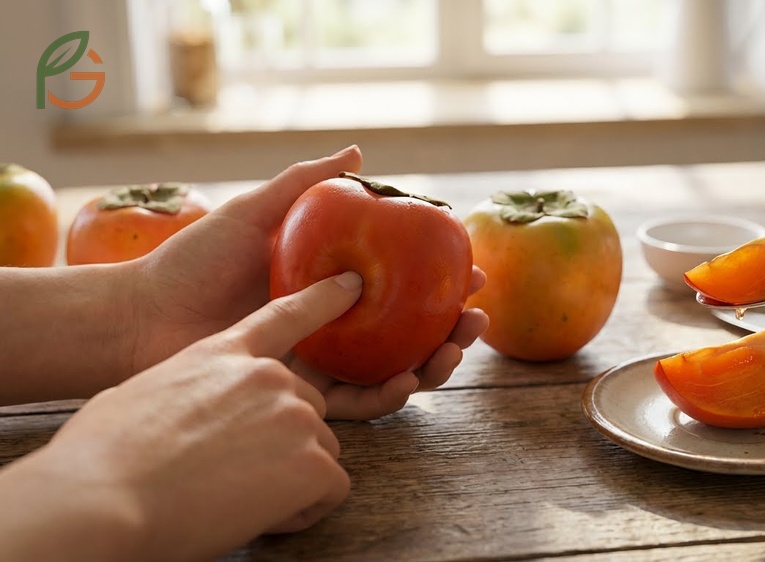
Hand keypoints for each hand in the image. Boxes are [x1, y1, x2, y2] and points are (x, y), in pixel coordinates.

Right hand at [0, 273, 362, 560]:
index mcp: (224, 354)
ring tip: (236, 497)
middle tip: (233, 474)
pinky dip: (303, 511)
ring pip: (321, 452)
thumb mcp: (138, 394)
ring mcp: (296, 415)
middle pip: (308, 407)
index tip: (351, 285)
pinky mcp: (313, 463)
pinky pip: (330, 490)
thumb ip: (178, 387)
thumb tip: (169, 405)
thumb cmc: (103, 454)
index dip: (323, 299)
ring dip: (293, 480)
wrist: (103, 497)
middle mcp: (269, 377)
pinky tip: (258, 516)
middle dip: (286, 443)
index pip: (286, 316)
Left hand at [128, 145, 488, 418]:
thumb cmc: (195, 259)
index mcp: (332, 282)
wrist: (144, 316)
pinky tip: (408, 382)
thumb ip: (306, 183)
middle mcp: (335, 323)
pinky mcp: (302, 396)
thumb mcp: (257, 211)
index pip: (403, 284)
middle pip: (410, 332)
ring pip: (394, 370)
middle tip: (476, 323)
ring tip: (451, 354)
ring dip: (433, 367)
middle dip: (453, 332)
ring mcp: (322, 361)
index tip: (474, 275)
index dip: (444, 282)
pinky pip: (355, 402)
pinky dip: (388, 396)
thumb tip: (360, 152)